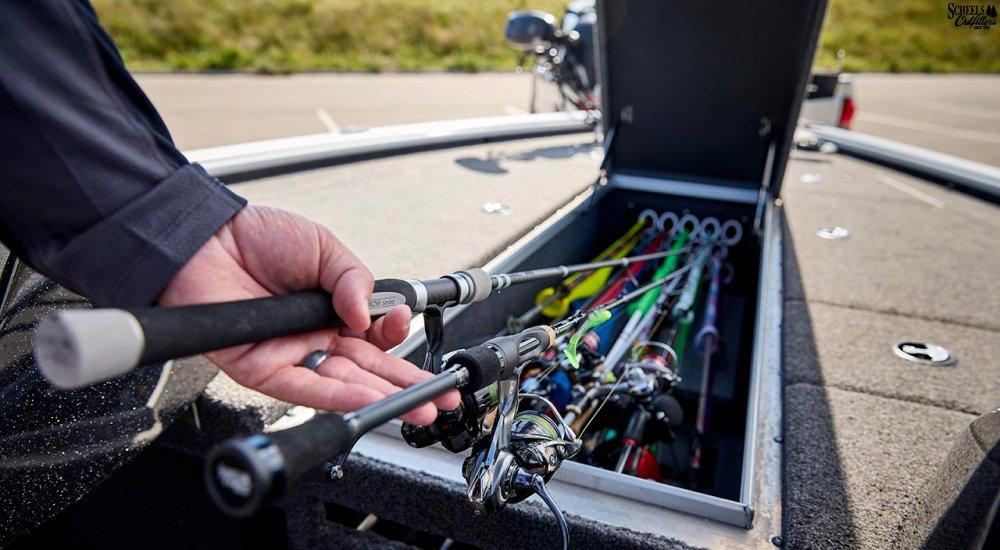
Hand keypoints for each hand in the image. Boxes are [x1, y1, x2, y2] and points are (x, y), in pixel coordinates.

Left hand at [158, 205, 458, 424]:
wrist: (202, 237)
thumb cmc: (255, 236)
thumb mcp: (322, 245)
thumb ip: (354, 278)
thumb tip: (370, 313)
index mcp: (333, 307)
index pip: (375, 335)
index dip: (397, 337)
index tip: (407, 327)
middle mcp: (315, 336)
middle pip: (368, 368)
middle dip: (408, 385)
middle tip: (439, 398)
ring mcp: (292, 354)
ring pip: (344, 385)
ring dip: (382, 398)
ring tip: (417, 409)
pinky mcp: (264, 369)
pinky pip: (306, 389)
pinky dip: (339, 397)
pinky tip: (369, 401)